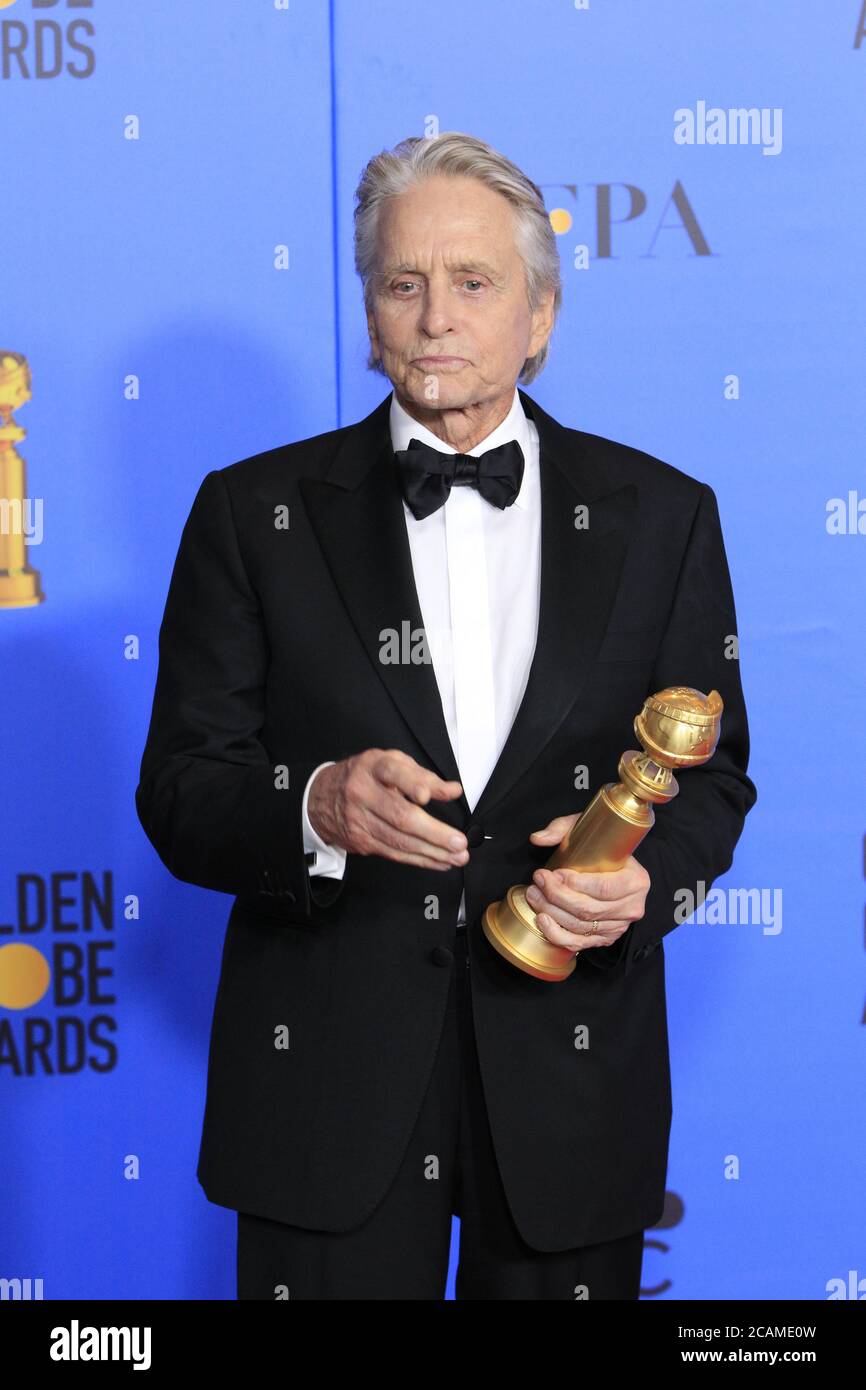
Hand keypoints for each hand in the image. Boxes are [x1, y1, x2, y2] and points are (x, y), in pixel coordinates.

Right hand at [307, 749, 467, 870]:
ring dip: (432, 852)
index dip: (411, 784)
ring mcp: (359, 820)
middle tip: (458, 842)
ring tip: (457, 856)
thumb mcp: (391, 764)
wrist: (321, 798)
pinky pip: (394, 853)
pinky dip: (419, 859)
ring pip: (399, 841)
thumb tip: (452, 790)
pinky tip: (439, 861)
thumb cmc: (365, 777)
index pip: (393, 774)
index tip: (426, 796)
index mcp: (374, 767)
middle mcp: (363, 793)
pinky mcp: (360, 842)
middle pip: (401, 816)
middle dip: (434, 833)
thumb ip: (423, 776)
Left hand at [526, 813, 650, 954]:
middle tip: (537, 881)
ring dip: (551, 912)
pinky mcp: (605, 938)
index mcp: (636, 880)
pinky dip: (556, 935)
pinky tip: (542, 920)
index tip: (551, 872)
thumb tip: (538, 839)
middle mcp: (632, 907)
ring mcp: (619, 926)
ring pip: (580, 926)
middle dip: (556, 896)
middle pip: (588, 909)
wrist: (615, 870)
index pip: (603, 888)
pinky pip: (579, 943)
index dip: (573, 884)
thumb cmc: (602, 850)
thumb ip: (562, 828)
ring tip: (534, 895)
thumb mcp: (587, 830)